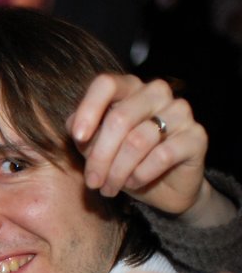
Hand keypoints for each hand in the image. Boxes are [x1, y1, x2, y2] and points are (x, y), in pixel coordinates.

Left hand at [69, 73, 230, 226]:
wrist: (163, 188)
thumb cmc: (123, 160)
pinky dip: (141, 174)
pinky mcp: (197, 136)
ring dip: (117, 171)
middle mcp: (156, 93)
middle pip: (120, 118)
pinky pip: (163, 155)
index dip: (89, 109)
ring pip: (138, 140)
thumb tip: (75, 126)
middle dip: (100, 156)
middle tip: (92, 182)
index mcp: (129, 88)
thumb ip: (83, 131)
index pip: (106, 84)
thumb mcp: (95, 146)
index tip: (78, 137)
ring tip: (109, 187)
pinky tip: (133, 183)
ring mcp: (180, 112)